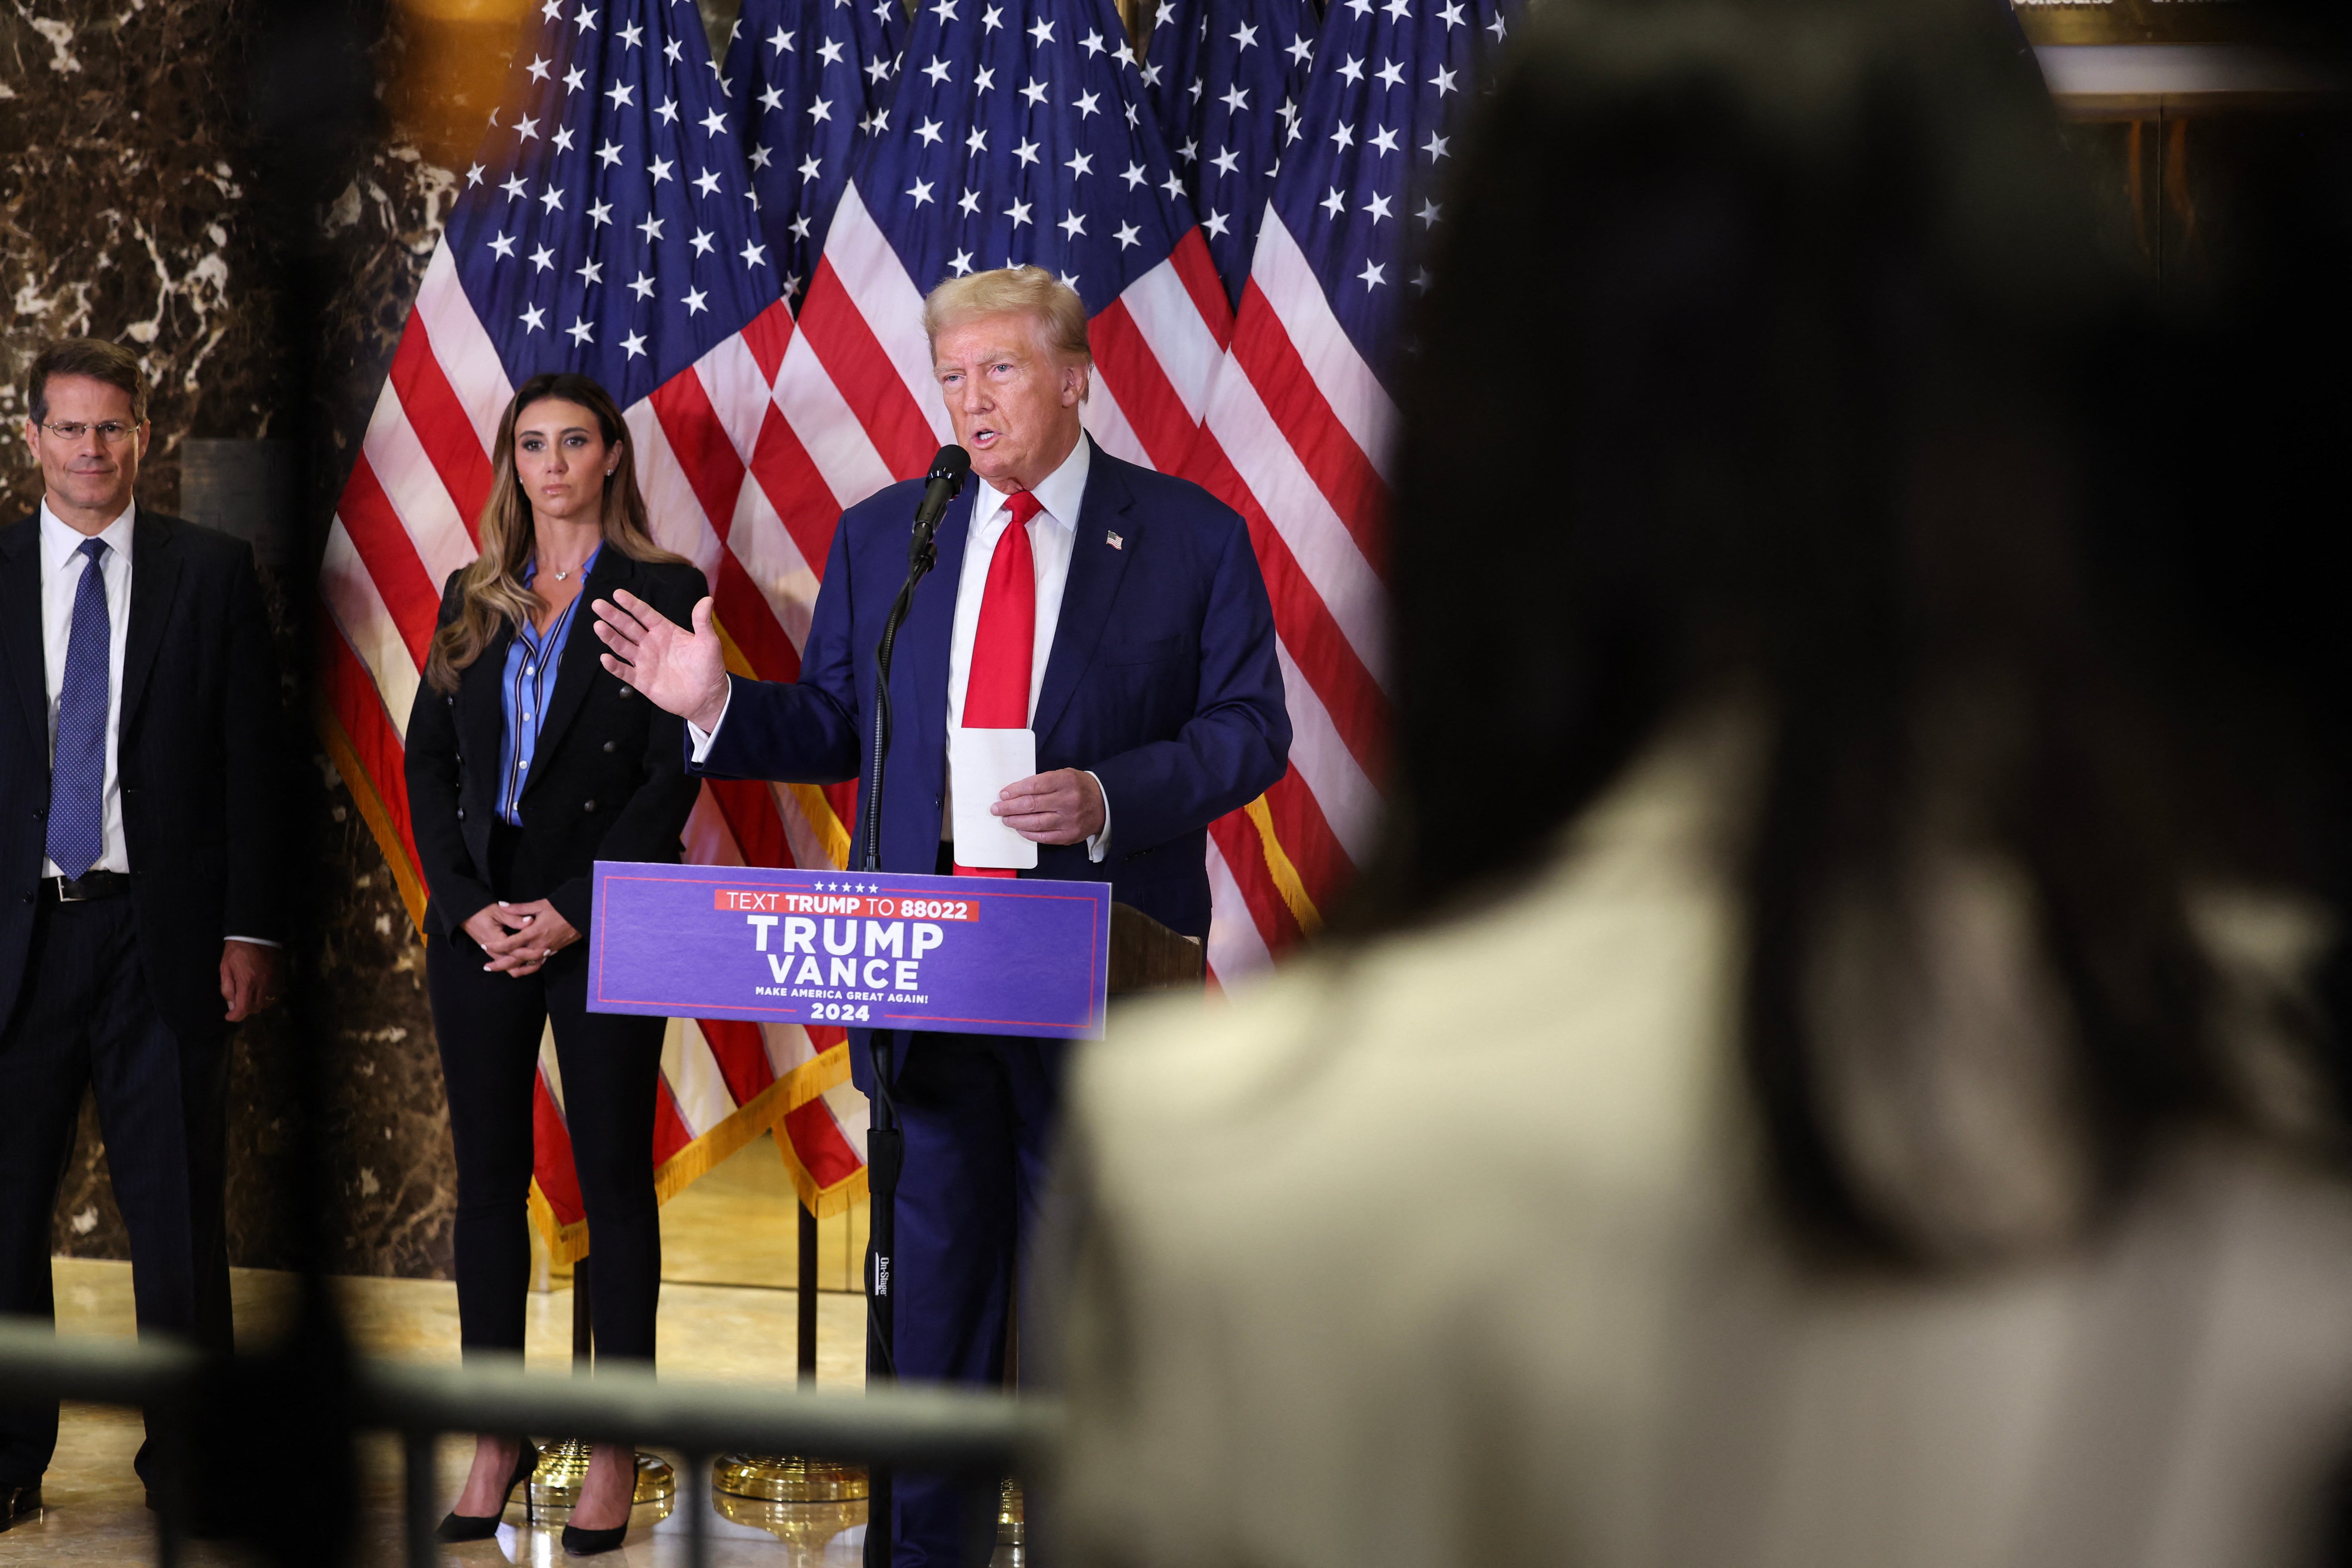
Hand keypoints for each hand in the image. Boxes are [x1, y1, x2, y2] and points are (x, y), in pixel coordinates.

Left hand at [221, 940, 281, 1021]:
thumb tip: (231, 1005)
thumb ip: (227, 988)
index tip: (229, 1016)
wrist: (257, 934)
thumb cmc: (237, 950)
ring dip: (257, 1004)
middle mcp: (262, 985)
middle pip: (256, 1008)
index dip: (235, 1016)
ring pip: (267, 1003)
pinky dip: (267, 998)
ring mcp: (274, 981)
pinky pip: (275, 995)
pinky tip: (261, 991)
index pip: (243, 1009)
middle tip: (238, 1003)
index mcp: (247, 982)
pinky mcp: (281, 977)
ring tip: (250, 997)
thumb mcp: (225, 968)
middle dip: (245, 1009)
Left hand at [461, 899, 580, 976]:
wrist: (581, 916)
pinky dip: (526, 968)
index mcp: (534, 932)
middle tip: (486, 966)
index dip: (496, 945)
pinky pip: (537, 964)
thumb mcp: (539, 905)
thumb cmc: (561, 908)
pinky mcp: (551, 952)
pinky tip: (518, 967)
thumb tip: (501, 905)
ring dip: (511, 968)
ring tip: (500, 969)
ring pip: (526, 965)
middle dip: (499, 964)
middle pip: (515, 959)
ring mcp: (546, 950)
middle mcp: (539, 945)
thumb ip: (518, 908)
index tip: (485, 945)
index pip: (511, 943)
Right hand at [592, 590, 729, 732]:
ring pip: (622, 646)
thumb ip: (702, 622)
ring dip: (610, 637)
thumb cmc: (709, 668)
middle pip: (628, 627)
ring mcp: (645, 662)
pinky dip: (614, 666)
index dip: (631, 604)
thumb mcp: (708, 643)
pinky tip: (605, 658)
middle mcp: (651, 644)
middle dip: (613, 616)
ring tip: (598, 626)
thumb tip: (707, 599)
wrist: (708, 698)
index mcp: (665, 631)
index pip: (645, 614)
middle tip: (597, 604)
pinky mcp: (642, 681)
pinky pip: (624, 672)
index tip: (617, 593)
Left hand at [991, 769, 1104, 844]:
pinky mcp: (1069, 835)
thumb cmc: (1079, 787)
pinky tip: (1020, 828)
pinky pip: (1043, 836)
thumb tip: (1015, 792)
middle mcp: (1068, 801)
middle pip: (1031, 805)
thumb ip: (1043, 782)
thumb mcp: (1064, 775)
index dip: (1015, 790)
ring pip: (1035, 822)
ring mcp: (1069, 820)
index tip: (1003, 794)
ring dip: (1015, 821)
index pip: (1033, 786)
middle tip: (997, 808)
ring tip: (1005, 819)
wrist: (1105, 804)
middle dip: (1009, 807)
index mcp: (1066, 781)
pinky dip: (1028, 833)